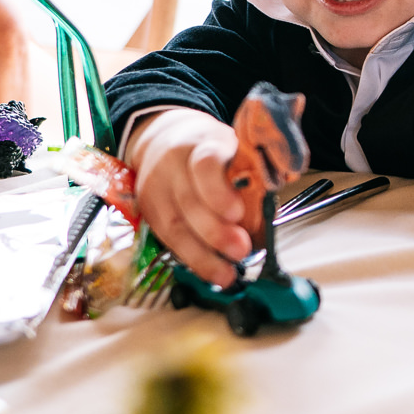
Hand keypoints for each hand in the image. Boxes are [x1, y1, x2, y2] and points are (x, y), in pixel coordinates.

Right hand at [128, 109, 246, 287]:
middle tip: (241, 251)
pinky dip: (189, 257)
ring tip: (225, 274)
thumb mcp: (236, 150)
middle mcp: (173, 163)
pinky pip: (165, 237)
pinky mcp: (147, 207)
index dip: (219, 192)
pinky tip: (208, 270)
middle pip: (189, 201)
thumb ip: (252, 175)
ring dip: (202, 255)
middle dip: (216, 232)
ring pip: (173, 225)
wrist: (165, 139)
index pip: (206, 164)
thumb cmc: (212, 150)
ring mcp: (155, 185)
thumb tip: (267, 213)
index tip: (238, 213)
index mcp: (203, 142)